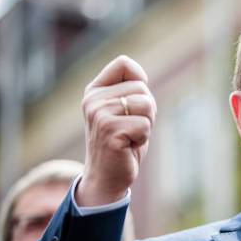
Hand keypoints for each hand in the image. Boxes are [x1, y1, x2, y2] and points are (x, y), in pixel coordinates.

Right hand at [76, 55, 156, 205]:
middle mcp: (93, 100)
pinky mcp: (109, 131)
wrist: (107, 177)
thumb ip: (130, 91)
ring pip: (147, 105)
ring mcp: (99, 115)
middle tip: (131, 128)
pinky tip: (128, 146)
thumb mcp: (124, 111)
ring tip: (130, 136)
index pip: (124, 63)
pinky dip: (143, 138)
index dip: (140, 81)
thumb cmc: (123, 142)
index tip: (133, 104)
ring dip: (146, 124)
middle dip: (147, 111)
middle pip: (142, 88)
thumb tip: (141, 77)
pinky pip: (145, 125)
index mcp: (95, 91)